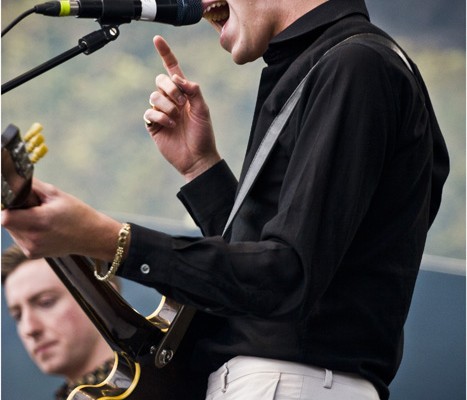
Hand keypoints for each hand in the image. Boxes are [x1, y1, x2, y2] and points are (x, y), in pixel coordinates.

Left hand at [1, 179, 121, 259]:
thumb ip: (33, 186)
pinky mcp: (32, 254)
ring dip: (20, 221)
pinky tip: (42, 228)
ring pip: (12, 230)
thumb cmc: (78, 214)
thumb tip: (14, 180)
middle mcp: (33, 238)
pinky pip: (20, 238)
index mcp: (40, 221)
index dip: (6, 207)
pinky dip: (26, 231)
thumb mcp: (57, 195)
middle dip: (16, 212)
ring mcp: (32, 249)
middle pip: (7, 222)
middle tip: (34, 208)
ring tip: (40, 219)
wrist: (92, 237)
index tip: (17, 201)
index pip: (5, 217)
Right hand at [143, 36, 220, 181]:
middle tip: (182, 103)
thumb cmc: (203, 134)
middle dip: (170, 88)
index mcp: (184, 93)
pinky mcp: (153, 125)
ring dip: (167, 106)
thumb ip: (193, 90)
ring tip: (177, 118)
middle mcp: (171, 100)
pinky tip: (170, 126)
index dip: (165, 53)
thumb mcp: (203, 109)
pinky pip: (149, 112)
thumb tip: (177, 78)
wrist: (197, 157)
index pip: (172, 69)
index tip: (157, 39)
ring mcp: (161, 112)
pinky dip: (160, 117)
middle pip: (160, 80)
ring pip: (154, 96)